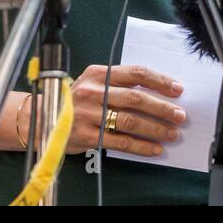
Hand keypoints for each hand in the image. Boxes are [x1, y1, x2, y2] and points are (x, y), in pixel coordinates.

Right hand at [68, 64, 185, 156]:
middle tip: (180, 116)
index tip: (177, 89)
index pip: (135, 73)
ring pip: (130, 121)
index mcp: (99, 74)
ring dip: (155, 128)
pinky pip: (120, 141)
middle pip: (136, 98)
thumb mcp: (93, 83)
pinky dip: (140, 146)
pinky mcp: (86, 136)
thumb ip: (118, 83)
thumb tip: (156, 92)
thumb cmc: (75, 100)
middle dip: (162, 108)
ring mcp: (89, 114)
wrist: (42, 119)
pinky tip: (154, 149)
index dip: (159, 81)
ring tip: (171, 134)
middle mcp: (94, 92)